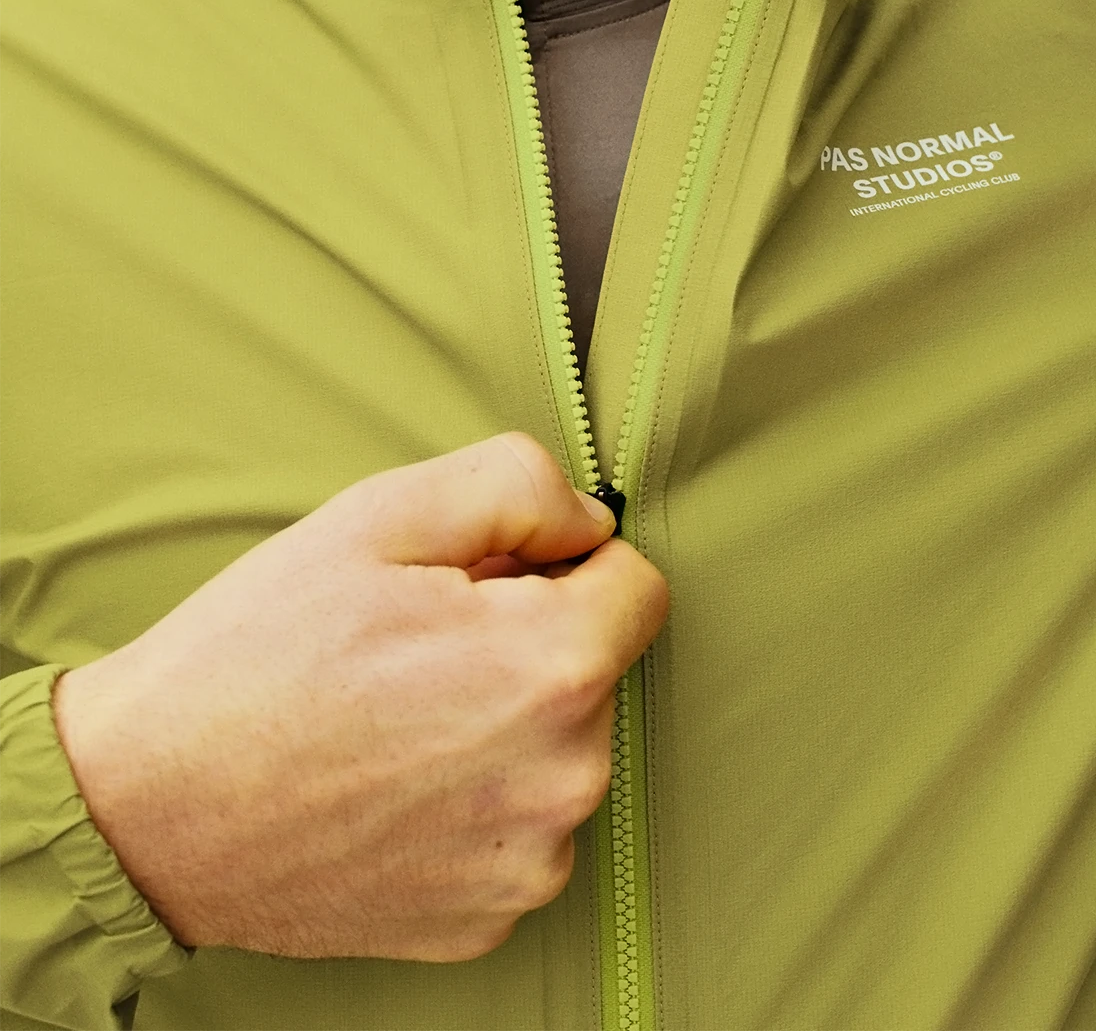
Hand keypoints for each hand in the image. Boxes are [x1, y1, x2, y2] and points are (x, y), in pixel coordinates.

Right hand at [53, 434, 667, 961]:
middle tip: (416, 647)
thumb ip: (517, 487)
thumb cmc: (255, 654)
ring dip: (504, 723)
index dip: (561, 563)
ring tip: (393, 716)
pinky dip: (474, 799)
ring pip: (560, 748)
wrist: (145, 807)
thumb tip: (592, 522)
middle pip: (596, 668)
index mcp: (551, 669)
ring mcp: (526, 865)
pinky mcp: (485, 920)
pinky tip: (390, 782)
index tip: (489, 579)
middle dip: (528, 641)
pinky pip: (518, 826)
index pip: (638, 583)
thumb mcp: (379, 516)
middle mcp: (563, 780)